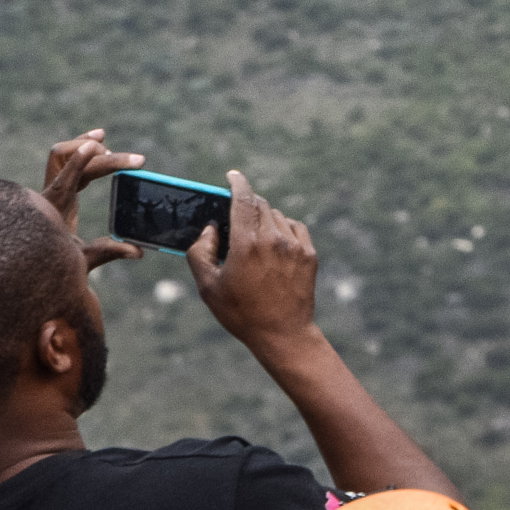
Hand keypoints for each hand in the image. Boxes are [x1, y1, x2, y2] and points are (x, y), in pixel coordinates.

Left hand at [39, 129, 143, 272]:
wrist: (30, 265)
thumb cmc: (54, 264)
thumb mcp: (82, 261)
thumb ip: (108, 252)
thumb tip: (138, 251)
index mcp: (53, 212)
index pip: (63, 181)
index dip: (78, 162)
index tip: (96, 146)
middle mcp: (49, 195)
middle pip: (67, 161)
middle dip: (103, 157)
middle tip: (136, 162)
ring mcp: (51, 189)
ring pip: (62, 154)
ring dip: (86, 146)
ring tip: (109, 145)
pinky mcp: (57, 187)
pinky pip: (65, 159)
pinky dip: (82, 148)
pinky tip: (99, 138)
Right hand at [187, 170, 321, 356]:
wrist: (282, 334)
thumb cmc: (241, 313)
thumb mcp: (208, 287)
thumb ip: (200, 252)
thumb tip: (210, 227)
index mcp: (247, 243)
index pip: (243, 200)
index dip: (238, 184)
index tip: (233, 175)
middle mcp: (274, 238)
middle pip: (260, 206)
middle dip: (247, 207)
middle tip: (236, 222)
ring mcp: (295, 245)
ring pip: (277, 217)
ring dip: (264, 221)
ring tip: (254, 246)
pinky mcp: (309, 253)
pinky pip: (294, 228)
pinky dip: (283, 230)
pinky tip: (274, 248)